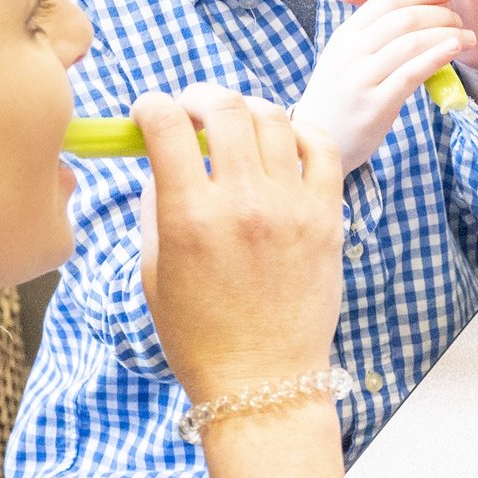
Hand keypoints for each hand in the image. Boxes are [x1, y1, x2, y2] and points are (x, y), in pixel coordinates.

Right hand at [134, 85, 347, 400]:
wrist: (264, 381)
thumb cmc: (200, 336)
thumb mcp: (154, 271)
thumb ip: (156, 205)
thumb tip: (162, 157)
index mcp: (190, 217)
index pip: (166, 124)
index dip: (150, 106)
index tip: (148, 113)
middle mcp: (245, 204)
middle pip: (225, 108)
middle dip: (199, 96)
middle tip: (192, 111)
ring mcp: (293, 208)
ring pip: (274, 118)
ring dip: (247, 110)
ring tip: (236, 126)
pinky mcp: (329, 218)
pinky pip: (322, 147)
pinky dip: (299, 130)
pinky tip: (283, 140)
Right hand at [295, 0, 472, 166]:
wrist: (317, 141)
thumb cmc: (339, 97)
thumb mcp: (345, 58)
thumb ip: (370, 35)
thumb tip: (404, 9)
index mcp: (345, 36)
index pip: (384, 0)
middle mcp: (351, 52)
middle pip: (402, 18)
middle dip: (438, 12)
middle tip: (459, 15)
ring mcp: (361, 78)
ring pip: (410, 42)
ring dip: (445, 34)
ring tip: (467, 36)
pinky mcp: (375, 104)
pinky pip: (411, 73)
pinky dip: (437, 56)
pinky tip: (455, 50)